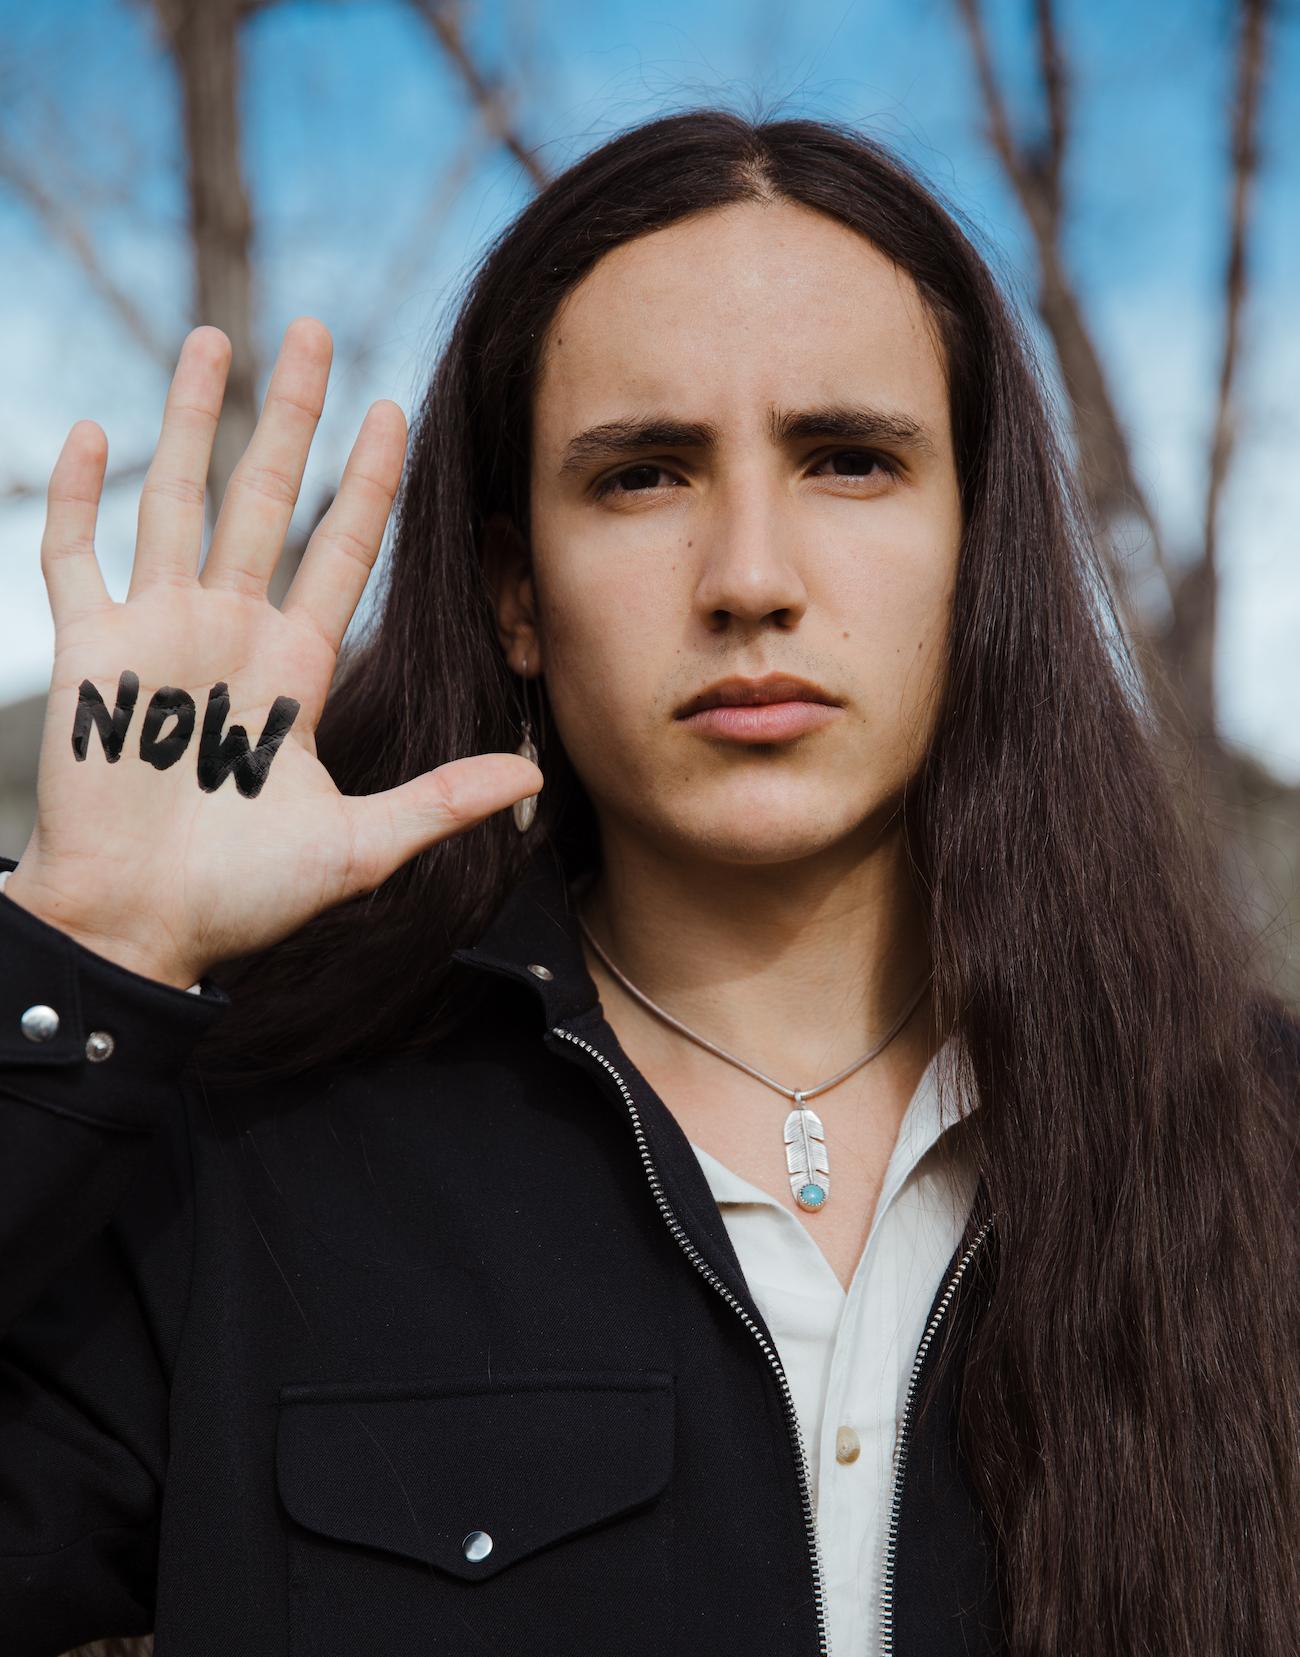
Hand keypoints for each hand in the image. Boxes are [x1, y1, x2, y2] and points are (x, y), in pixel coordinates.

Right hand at [6, 318, 541, 988]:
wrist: (142, 927)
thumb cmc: (245, 897)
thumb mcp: (360, 845)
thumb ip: (441, 802)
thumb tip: (536, 777)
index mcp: (295, 667)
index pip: (342, 550)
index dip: (368, 482)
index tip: (394, 409)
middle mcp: (231, 634)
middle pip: (266, 499)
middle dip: (291, 417)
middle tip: (315, 330)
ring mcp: (158, 636)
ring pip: (175, 501)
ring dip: (190, 420)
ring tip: (214, 336)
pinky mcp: (91, 654)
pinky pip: (76, 557)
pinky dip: (77, 498)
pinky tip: (94, 432)